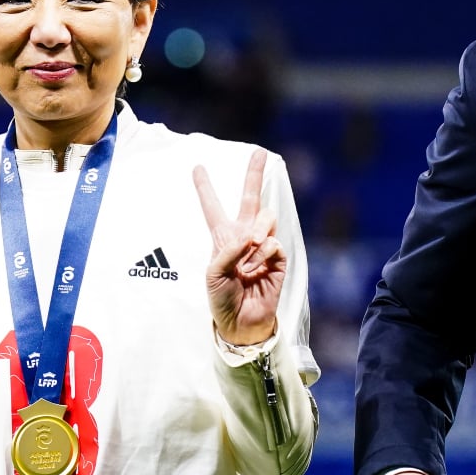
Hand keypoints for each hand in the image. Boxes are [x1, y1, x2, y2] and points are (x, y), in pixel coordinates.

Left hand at [193, 149, 283, 344]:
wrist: (241, 322)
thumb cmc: (221, 298)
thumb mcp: (213, 273)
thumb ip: (227, 251)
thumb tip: (250, 237)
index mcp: (222, 238)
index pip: (212, 208)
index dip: (205, 188)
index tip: (197, 167)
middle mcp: (244, 236)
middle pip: (250, 199)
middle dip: (254, 175)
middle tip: (260, 152)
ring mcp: (262, 245)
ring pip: (265, 219)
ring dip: (255, 236)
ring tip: (246, 263)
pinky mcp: (278, 258)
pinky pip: (272, 243)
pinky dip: (262, 255)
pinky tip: (256, 271)